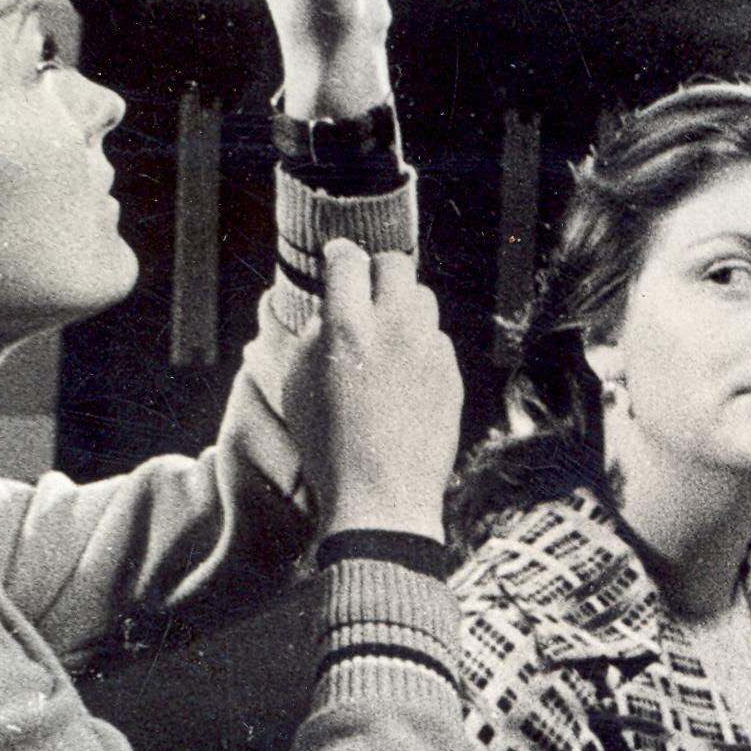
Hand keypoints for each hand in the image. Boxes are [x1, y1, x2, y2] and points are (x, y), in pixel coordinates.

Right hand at [283, 239, 461, 540]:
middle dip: (377, 270)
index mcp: (346, 328)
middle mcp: (393, 329)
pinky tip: (403, 374)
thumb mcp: (298, 386)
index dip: (339, 254)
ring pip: (422, 298)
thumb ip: (313, 335)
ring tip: (384, 333)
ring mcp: (429, 349)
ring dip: (401, 305)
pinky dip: (419, 345)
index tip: (338, 257)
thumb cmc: (328, 446)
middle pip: (395, 265)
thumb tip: (332, 305)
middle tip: (365, 288)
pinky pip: (436, 338)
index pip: (348, 260)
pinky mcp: (452, 371)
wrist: (383, 497)